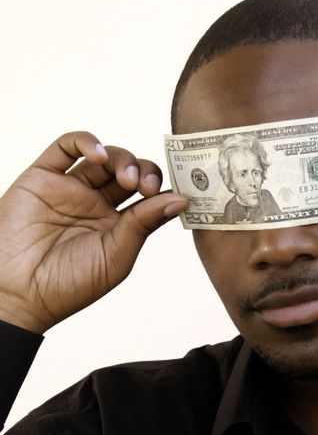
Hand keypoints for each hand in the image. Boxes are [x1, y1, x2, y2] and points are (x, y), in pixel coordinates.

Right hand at [0, 132, 187, 332]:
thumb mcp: (116, 256)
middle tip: (144, 187)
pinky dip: (86, 142)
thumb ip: (144, 224)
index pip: (148, 195)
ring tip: (125, 179)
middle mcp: (96, 204)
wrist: (19, 293)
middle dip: (144, 172)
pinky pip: (66, 147)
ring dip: (122, 159)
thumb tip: (182, 199)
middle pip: (130, 171)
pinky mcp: (43, 177)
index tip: (174, 193)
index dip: (162, 187)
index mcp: (117, 225)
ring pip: (104, 156)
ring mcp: (71, 188)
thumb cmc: (69, 285)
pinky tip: (98, 156)